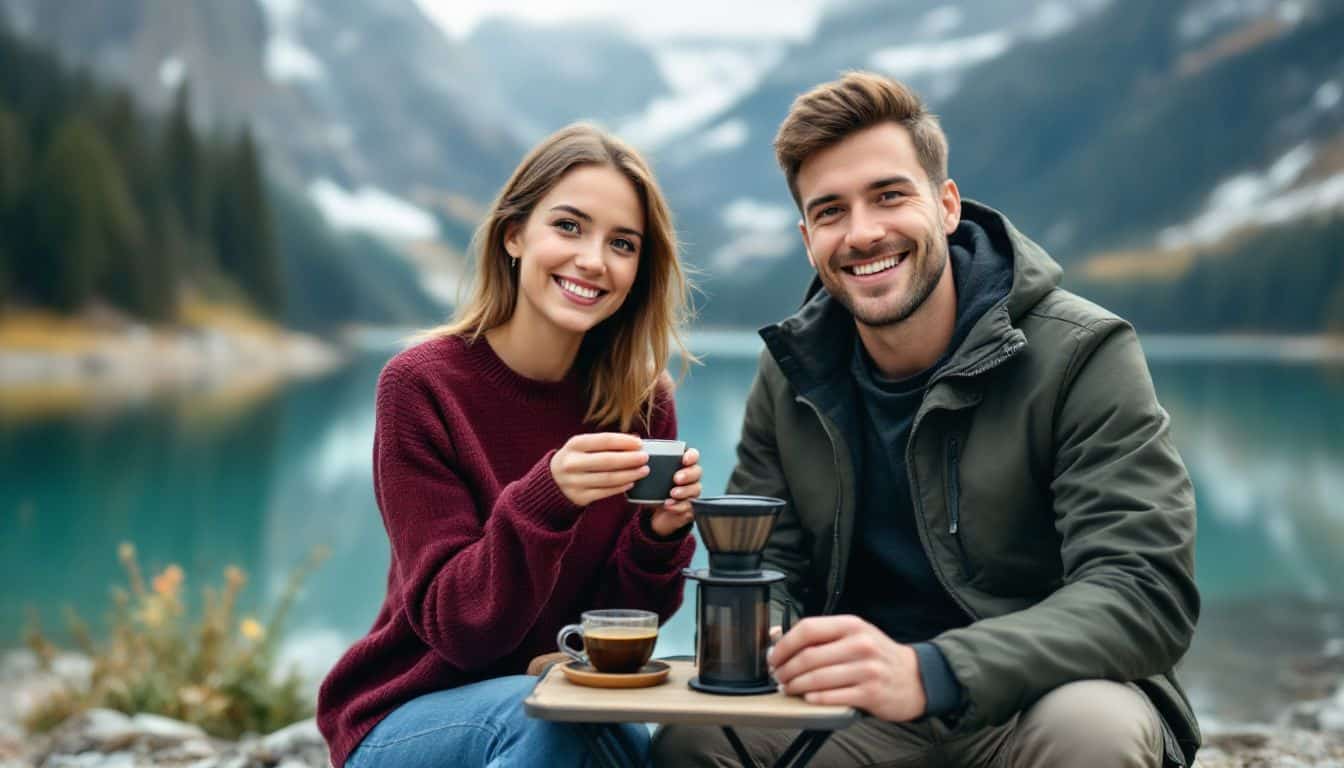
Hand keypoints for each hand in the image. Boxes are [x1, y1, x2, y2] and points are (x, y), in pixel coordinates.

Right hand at [550, 433, 648, 506]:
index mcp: (575, 444)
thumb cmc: (576, 457)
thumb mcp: (584, 445)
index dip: (624, 441)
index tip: (640, 444)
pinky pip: (605, 492)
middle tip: (645, 458)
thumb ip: (607, 443)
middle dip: (630, 459)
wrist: (552, 479)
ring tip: (643, 471)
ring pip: (608, 478)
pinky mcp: (579, 496)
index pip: (604, 440)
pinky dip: (620, 487)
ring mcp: (574, 481)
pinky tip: (631, 482)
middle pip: (607, 461)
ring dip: (629, 474)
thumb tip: (636, 441)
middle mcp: (572, 462)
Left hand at [647, 448, 701, 536]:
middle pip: (697, 472)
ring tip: (672, 493)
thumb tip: (636, 445)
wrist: (654, 515)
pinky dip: (679, 506)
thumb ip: (646, 462)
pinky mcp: (689, 508)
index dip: (692, 456)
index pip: (693, 456)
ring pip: (695, 489)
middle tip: (676, 478)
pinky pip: (688, 506)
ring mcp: (691, 493)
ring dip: (684, 491)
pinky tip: (669, 505)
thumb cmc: (654, 491)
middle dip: (688, 474)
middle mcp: (690, 478)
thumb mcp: (648, 476)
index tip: (684, 459)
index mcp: (682, 466)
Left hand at [768, 615, 925, 720]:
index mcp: (851, 625)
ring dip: (795, 686)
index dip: (784, 644)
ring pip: (817, 679)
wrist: (914, 677)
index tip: (774, 656)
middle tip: (778, 676)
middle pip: (809, 656)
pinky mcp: (870, 693)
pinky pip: (832, 697)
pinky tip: (807, 697)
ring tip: (788, 688)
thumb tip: (777, 637)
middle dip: (786, 669)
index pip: (808, 629)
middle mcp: (860, 644)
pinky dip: (814, 698)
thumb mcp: (854, 635)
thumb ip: (820, 635)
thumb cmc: (877, 656)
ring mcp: (866, 669)